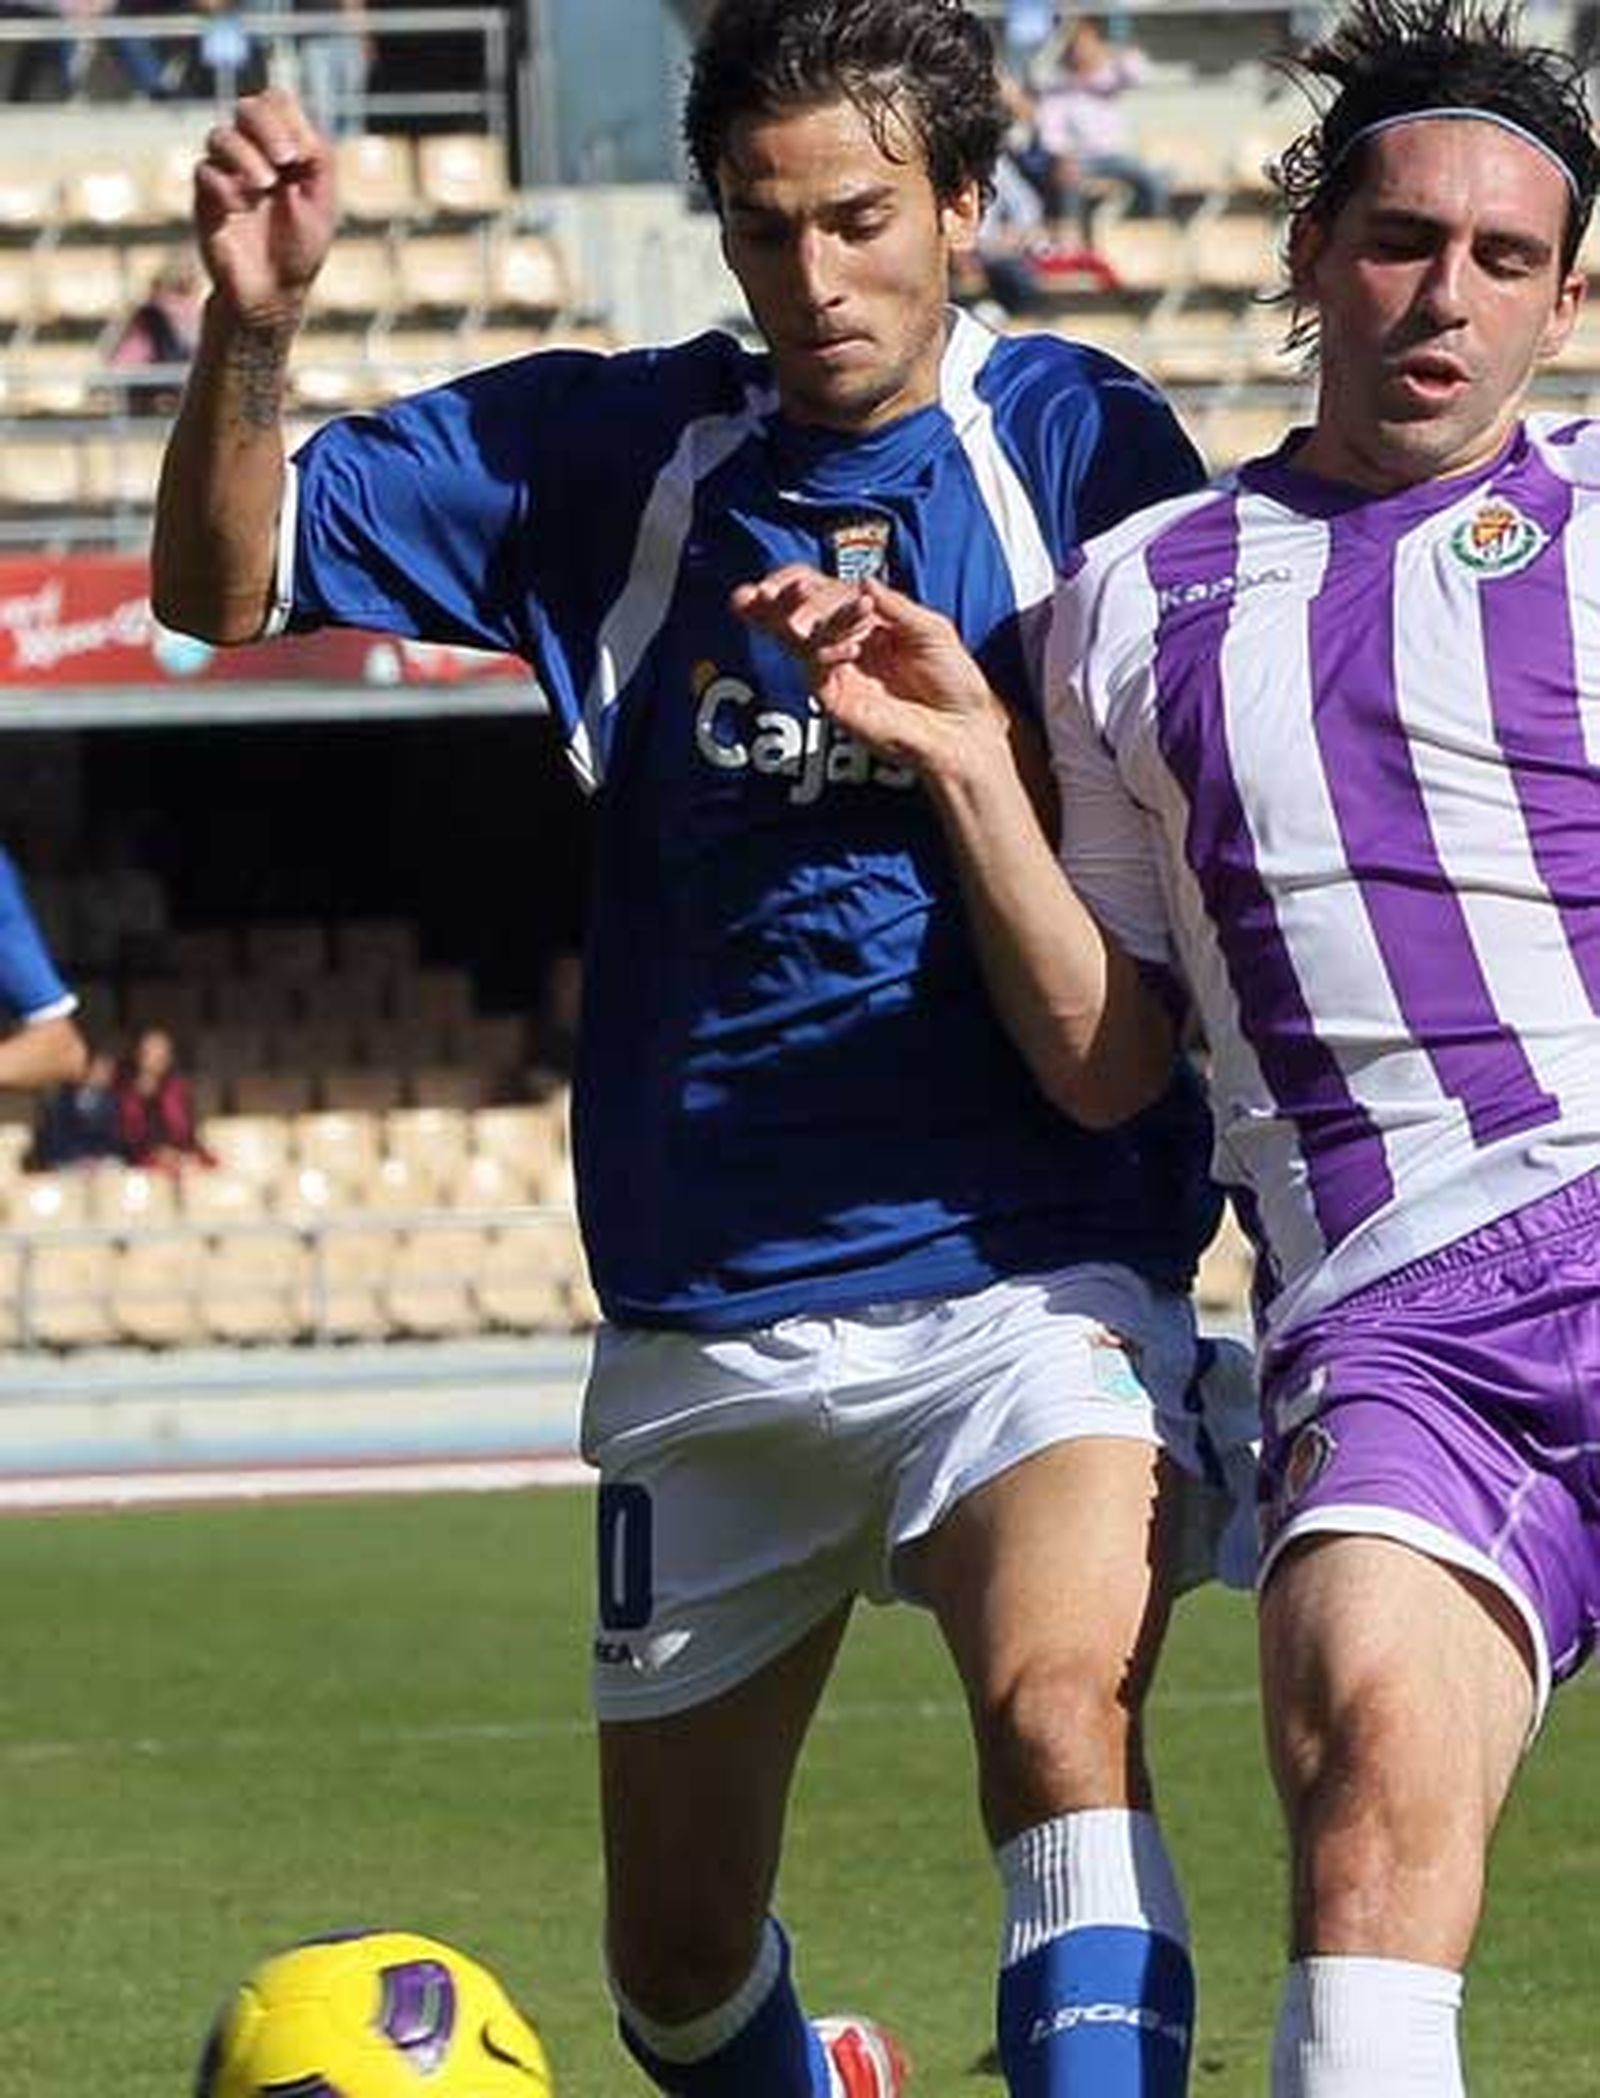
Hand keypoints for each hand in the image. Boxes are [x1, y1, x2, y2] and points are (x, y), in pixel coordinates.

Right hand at [194, 89, 335, 324]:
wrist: (272, 294)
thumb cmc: (300, 249)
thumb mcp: (322, 204)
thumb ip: (318, 162)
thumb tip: (294, 134)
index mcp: (283, 149)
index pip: (277, 101)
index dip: (287, 118)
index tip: (301, 157)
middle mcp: (251, 153)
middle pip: (247, 107)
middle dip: (267, 127)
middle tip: (286, 160)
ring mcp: (225, 173)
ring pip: (220, 135)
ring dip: (246, 155)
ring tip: (266, 186)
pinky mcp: (204, 198)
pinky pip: (205, 173)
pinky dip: (226, 187)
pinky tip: (242, 209)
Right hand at [731, 564, 1007, 775]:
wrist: (959, 728)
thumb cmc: (951, 680)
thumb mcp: (931, 629)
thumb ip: (896, 605)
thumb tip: (862, 582)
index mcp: (863, 620)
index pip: (818, 592)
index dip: (794, 583)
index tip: (782, 580)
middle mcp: (842, 642)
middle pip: (793, 613)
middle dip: (775, 601)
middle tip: (764, 593)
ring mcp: (835, 671)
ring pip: (798, 636)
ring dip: (803, 618)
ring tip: (817, 616)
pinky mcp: (834, 698)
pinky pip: (816, 667)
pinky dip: (828, 650)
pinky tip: (851, 648)